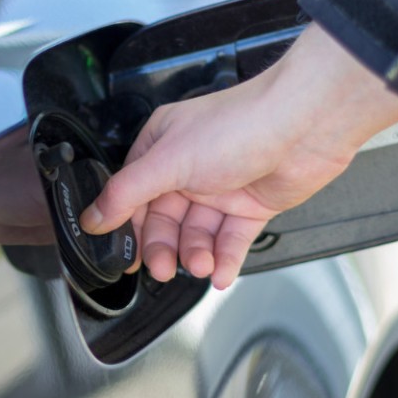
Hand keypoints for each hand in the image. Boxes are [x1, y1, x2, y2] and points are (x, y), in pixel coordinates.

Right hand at [81, 24, 397, 288]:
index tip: (126, 258)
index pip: (133, 196)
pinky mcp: (250, 206)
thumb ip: (126, 194)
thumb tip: (93, 218)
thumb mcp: (167, 161)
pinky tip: (222, 273)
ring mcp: (221, 188)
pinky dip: (226, 258)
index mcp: (161, 148)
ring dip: (196, 254)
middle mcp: (188, 168)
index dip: (128, 228)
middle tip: (164, 269)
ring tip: (202, 265)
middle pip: (164, 220)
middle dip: (164, 247)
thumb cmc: (240, 125)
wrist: (305, 125)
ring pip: (197, 234)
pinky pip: (231, 240)